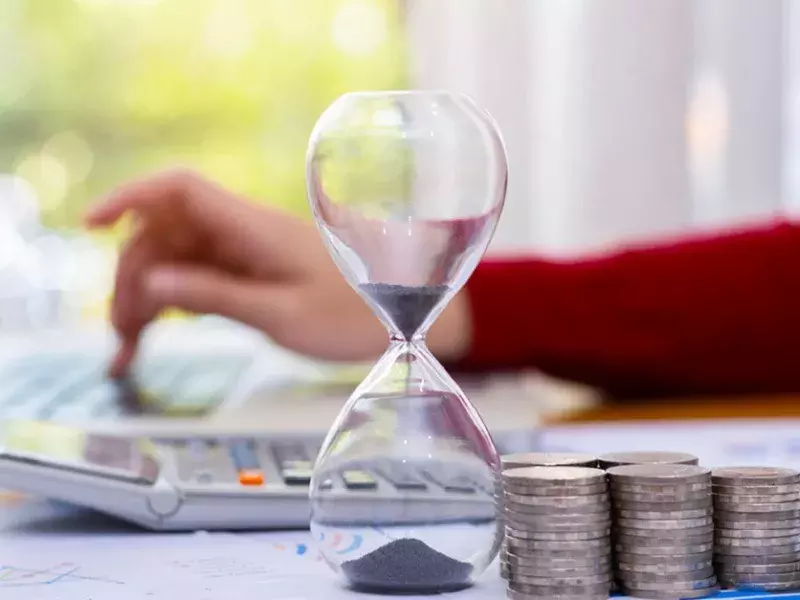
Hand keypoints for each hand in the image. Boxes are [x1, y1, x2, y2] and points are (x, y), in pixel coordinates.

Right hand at [84, 169, 471, 375]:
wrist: (405, 317)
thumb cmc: (354, 316)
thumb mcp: (282, 315)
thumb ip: (217, 297)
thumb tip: (152, 284)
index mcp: (253, 230)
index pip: (178, 190)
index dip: (128, 197)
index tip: (90, 227)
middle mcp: (244, 233)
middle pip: (164, 234)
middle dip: (131, 278)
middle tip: (121, 336)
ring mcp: (245, 253)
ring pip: (174, 259)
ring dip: (145, 297)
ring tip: (129, 349)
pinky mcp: (250, 273)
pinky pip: (196, 278)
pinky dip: (171, 304)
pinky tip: (155, 333)